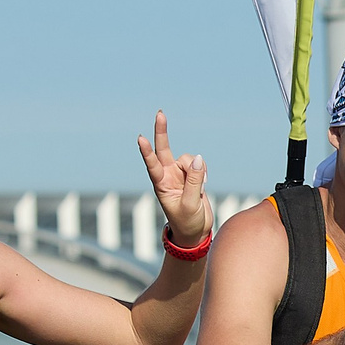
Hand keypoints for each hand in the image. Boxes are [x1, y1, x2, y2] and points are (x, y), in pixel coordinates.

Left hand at [138, 112, 210, 246]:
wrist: (195, 231)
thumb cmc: (187, 222)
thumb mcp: (191, 204)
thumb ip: (195, 181)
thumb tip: (199, 159)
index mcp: (161, 184)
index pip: (153, 165)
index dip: (147, 152)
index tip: (140, 138)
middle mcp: (168, 175)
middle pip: (163, 149)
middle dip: (162, 131)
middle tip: (160, 113)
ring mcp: (179, 174)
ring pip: (189, 159)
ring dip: (197, 169)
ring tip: (200, 187)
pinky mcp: (191, 175)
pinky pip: (199, 164)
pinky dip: (204, 171)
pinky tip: (204, 184)